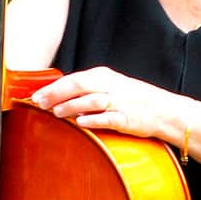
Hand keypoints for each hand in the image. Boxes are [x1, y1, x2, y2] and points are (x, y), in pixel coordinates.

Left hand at [30, 67, 179, 143]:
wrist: (164, 110)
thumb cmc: (134, 100)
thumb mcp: (110, 87)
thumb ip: (87, 90)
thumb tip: (59, 97)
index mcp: (104, 76)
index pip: (74, 78)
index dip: (53, 87)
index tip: (36, 95)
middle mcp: (110, 86)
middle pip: (79, 86)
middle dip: (57, 94)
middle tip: (40, 103)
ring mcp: (119, 102)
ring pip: (91, 101)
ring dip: (71, 106)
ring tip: (56, 112)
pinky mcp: (127, 118)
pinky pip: (108, 118)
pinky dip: (94, 119)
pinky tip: (81, 122)